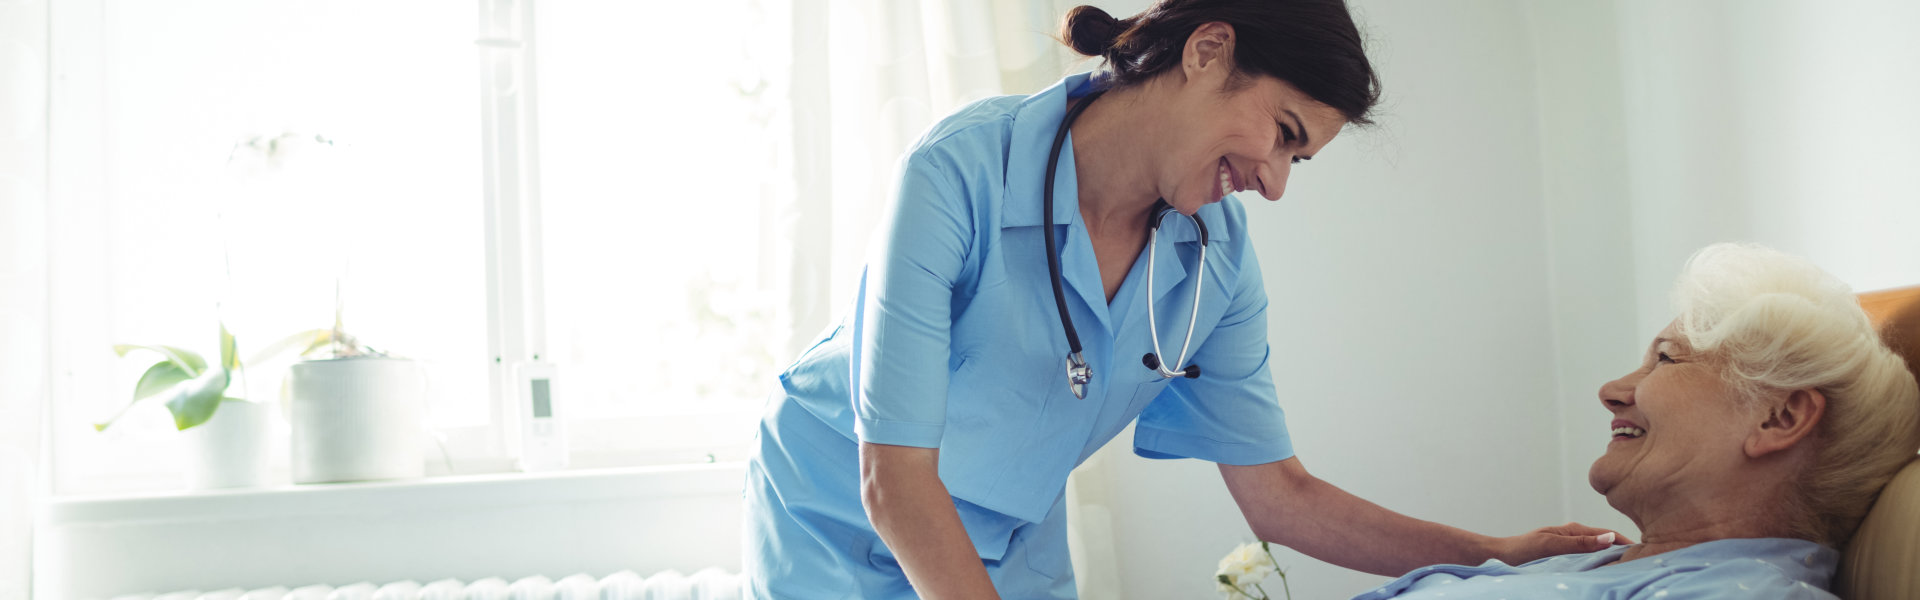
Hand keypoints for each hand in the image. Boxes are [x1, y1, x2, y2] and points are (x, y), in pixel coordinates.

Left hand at [1491, 522, 1632, 565]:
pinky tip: (1606, 574)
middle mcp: (1574, 536)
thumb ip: (1580, 542)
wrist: (1499, 558)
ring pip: (1598, 553)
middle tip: (1645, 562)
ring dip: (1613, 559)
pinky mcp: (1565, 558)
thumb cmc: (1522, 550)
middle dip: (1624, 551)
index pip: (1609, 535)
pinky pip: (1588, 561)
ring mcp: (1570, 547)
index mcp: (1573, 530)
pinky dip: (1600, 566)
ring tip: (1630, 569)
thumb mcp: (1552, 545)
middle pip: (1606, 543)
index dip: (1627, 542)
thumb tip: (1610, 537)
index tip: (1648, 550)